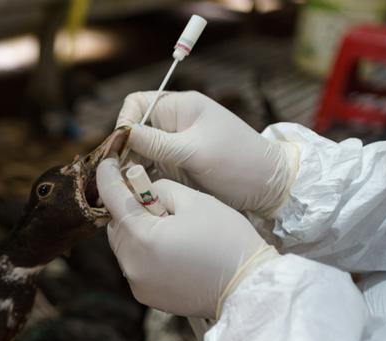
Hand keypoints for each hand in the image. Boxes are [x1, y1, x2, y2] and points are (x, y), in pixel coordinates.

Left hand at [96, 156, 276, 317]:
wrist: (248, 286)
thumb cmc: (226, 238)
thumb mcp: (194, 200)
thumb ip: (159, 188)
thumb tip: (144, 191)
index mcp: (142, 236)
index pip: (112, 198)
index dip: (107, 176)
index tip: (108, 163)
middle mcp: (132, 263)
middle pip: (116, 225)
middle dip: (128, 209)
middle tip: (154, 201)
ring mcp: (137, 282)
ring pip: (124, 246)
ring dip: (136, 231)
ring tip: (168, 227)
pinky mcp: (146, 295)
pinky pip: (135, 265)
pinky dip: (144, 253)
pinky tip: (170, 249)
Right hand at [117, 91, 298, 217]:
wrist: (268, 187)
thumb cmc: (238, 162)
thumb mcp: (194, 151)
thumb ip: (157, 143)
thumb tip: (122, 134)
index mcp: (180, 108)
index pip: (137, 104)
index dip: (124, 122)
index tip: (121, 146)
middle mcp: (174, 124)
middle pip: (134, 130)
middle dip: (123, 149)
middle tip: (117, 174)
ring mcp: (175, 147)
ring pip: (139, 152)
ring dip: (130, 167)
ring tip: (124, 186)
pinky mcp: (177, 168)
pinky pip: (150, 169)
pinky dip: (141, 179)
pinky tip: (136, 192)